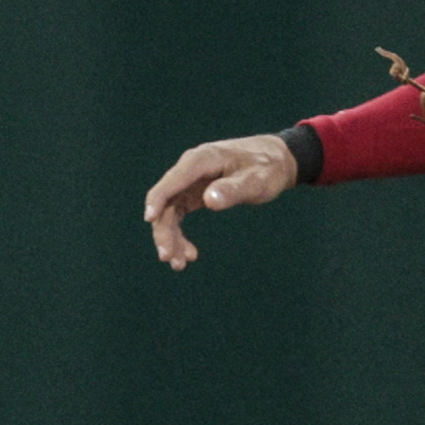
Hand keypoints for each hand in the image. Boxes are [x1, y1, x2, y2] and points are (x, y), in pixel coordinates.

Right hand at [142, 133, 294, 269]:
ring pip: (169, 212)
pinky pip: (178, 215)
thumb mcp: (257, 180)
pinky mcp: (193, 192)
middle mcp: (190, 169)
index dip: (158, 199)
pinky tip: (190, 252)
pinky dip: (180, 234)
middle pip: (166, 201)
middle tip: (170, 259)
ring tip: (180, 264)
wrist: (274, 160)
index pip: (172, 181)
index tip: (149, 220)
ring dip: (170, 238)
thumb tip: (209, 201)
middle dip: (164, 230)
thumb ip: (234, 190)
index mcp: (202, 160)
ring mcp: (189, 182)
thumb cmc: (266, 168)